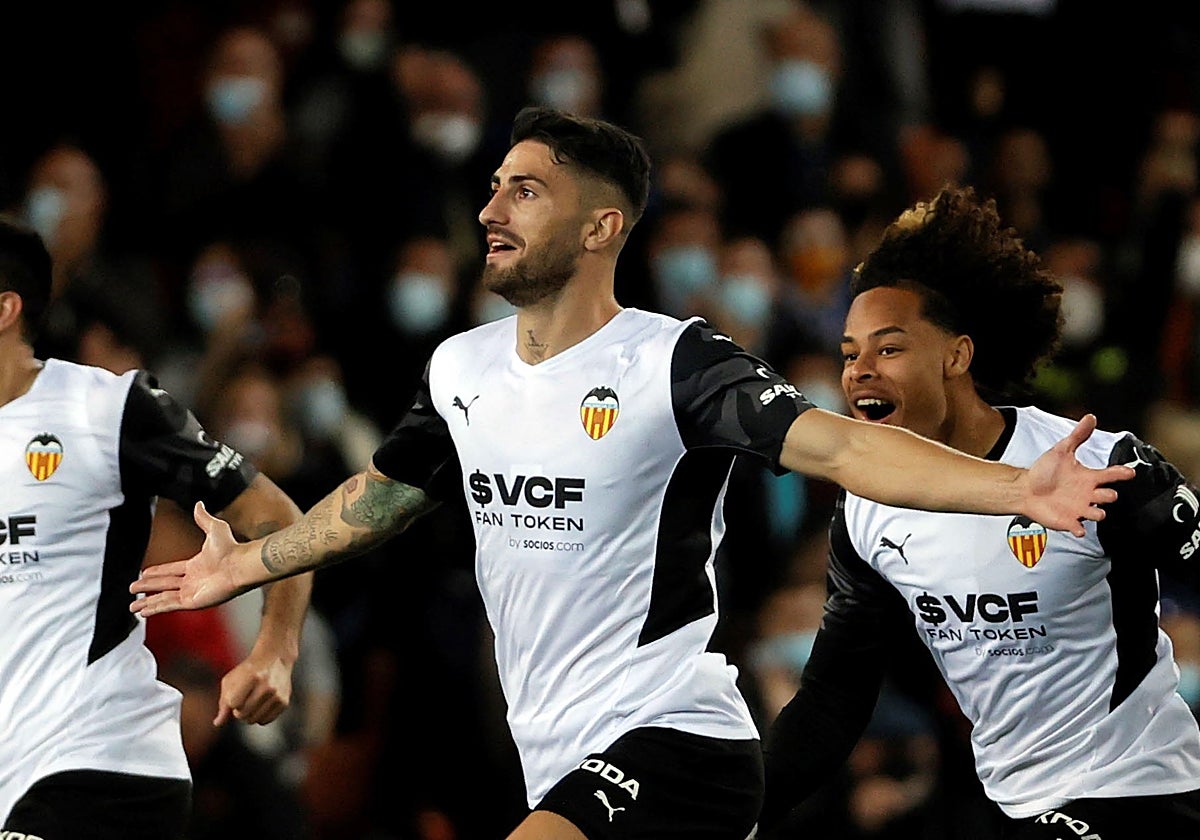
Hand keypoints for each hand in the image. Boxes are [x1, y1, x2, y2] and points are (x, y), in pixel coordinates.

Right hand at [130, 502, 244, 616]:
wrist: (240, 564)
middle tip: (132, 588)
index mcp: (197, 565)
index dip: (158, 572)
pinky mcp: (191, 602)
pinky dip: (154, 609)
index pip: (172, 570)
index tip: (144, 573)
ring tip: (132, 607)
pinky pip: (168, 605)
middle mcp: (193, 580)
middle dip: (147, 587)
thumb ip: (203, 518)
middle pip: (164, 585)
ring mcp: (192, 592)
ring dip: (147, 602)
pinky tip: (143, 612)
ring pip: (163, 598)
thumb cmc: (232, 548)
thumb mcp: (215, 528)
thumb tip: (199, 503)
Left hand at [215, 646, 294, 726]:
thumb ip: (224, 702)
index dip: (231, 702)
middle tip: (243, 699)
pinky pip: (265, 721)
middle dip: (238, 710)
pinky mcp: (284, 702)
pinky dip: (259, 717)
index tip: (235, 693)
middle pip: (243, 714)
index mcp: (253, 677)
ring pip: (253, 720)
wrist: (276, 657)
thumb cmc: (249, 669)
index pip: (233, 703)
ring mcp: (277, 695)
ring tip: (251, 702)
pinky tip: (261, 705)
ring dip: (248, 715)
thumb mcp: (232, 679)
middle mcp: (268, 687)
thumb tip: (218, 723)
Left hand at [1023, 414, 1134, 536]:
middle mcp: (1087, 494)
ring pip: (1098, 514)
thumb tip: (1090, 417)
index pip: (1111, 475)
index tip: (1129, 472)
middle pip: (1109, 497)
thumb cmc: (1044, 471)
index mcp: (1089, 478)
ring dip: (1098, 513)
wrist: (1025, 488)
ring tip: (1094, 509)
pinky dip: (1080, 529)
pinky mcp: (1068, 521)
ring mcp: (1079, 509)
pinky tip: (1078, 527)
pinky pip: (1079, 529)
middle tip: (1103, 492)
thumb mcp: (1062, 450)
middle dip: (1110, 495)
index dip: (1122, 473)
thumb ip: (1078, 435)